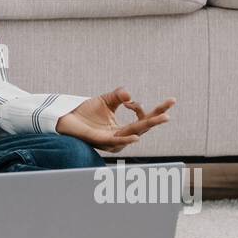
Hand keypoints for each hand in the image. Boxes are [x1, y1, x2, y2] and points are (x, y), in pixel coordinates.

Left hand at [54, 86, 173, 153]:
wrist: (67, 118)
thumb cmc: (87, 112)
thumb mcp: (107, 100)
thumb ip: (119, 96)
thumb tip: (129, 95)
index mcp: (124, 128)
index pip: (144, 120)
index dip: (149, 109)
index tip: (144, 101)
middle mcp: (121, 136)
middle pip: (143, 127)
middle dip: (157, 119)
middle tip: (169, 113)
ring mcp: (112, 140)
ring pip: (133, 133)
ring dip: (147, 126)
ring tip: (162, 118)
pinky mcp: (101, 141)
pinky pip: (116, 142)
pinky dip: (127, 140)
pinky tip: (136, 137)